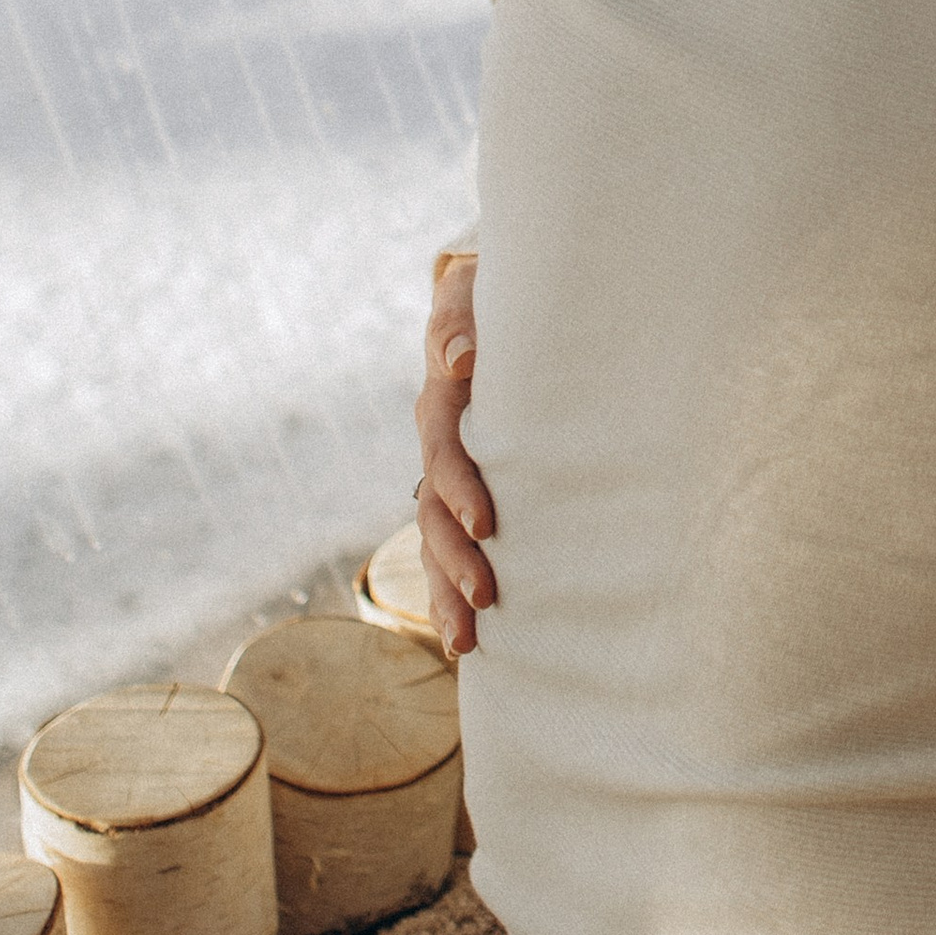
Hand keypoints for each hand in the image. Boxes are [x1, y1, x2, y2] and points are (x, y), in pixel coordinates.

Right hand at [414, 250, 496, 655]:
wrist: (503, 307)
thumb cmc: (498, 296)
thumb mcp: (474, 292)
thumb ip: (463, 319)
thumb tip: (461, 359)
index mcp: (443, 402)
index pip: (446, 451)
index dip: (461, 487)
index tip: (488, 522)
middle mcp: (440, 446)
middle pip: (433, 513)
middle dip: (455, 558)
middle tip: (486, 598)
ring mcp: (449, 476)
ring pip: (435, 542)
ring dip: (448, 590)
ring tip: (466, 642)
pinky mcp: (468, 494)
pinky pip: (451, 547)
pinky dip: (455, 591)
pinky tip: (472, 640)